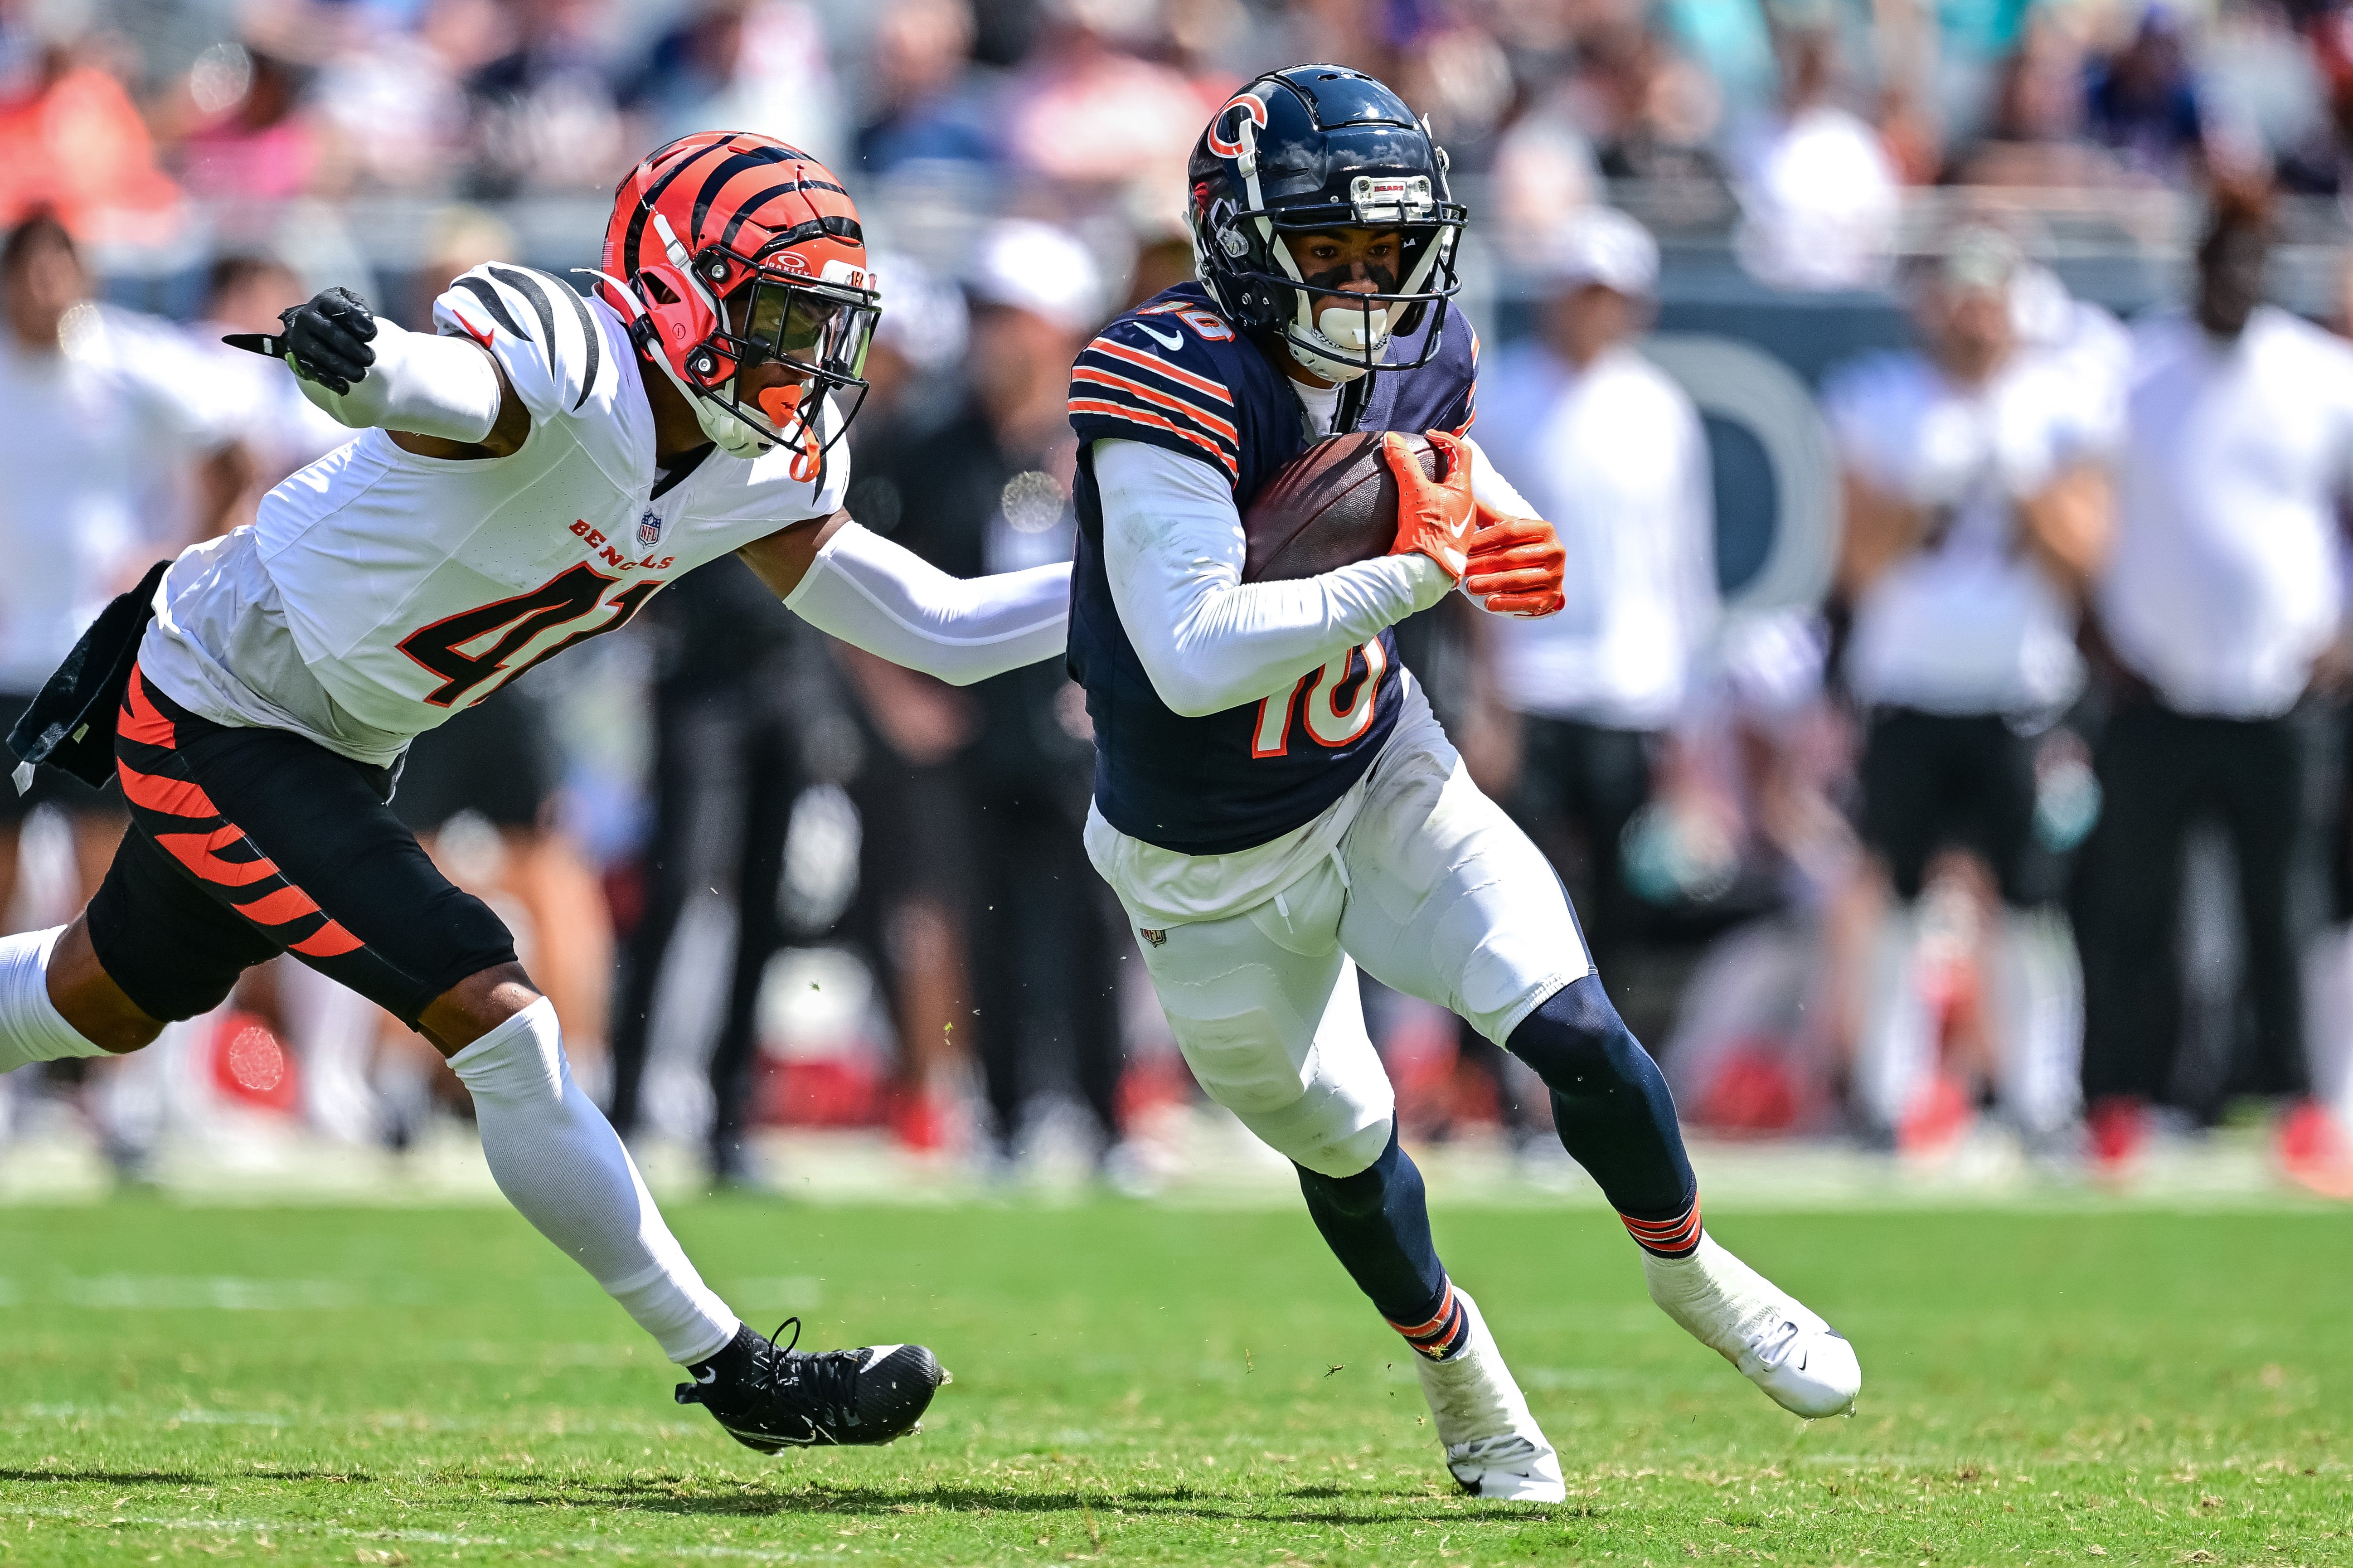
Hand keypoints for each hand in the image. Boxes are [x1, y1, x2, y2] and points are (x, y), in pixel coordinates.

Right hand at [224, 286, 377, 392]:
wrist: (314, 328)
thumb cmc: (341, 317)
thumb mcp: (351, 303)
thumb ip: (361, 307)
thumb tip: (367, 319)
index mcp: (324, 301)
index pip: (340, 309)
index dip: (357, 321)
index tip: (373, 334)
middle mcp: (307, 317)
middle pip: (330, 332)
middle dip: (352, 347)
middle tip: (370, 358)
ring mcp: (300, 338)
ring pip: (321, 353)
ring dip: (343, 367)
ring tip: (361, 375)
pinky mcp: (298, 357)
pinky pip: (314, 370)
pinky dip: (330, 380)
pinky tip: (344, 388)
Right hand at [1383, 429, 1472, 581]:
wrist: (1424, 573)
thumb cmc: (1426, 533)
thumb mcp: (1413, 492)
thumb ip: (1403, 462)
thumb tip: (1391, 439)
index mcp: (1464, 492)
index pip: (1462, 453)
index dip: (1446, 439)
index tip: (1428, 437)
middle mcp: (1466, 507)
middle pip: (1457, 475)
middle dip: (1442, 462)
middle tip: (1424, 456)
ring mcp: (1458, 525)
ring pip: (1451, 496)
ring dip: (1436, 485)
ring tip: (1417, 482)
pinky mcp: (1446, 538)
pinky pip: (1443, 514)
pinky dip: (1431, 504)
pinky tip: (1416, 509)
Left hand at [1463, 509, 1565, 615]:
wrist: (1543, 575)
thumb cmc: (1520, 550)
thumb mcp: (1510, 532)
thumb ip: (1490, 518)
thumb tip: (1465, 505)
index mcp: (1544, 529)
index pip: (1510, 531)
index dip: (1485, 538)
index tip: (1465, 546)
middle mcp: (1554, 551)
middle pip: (1511, 556)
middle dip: (1483, 563)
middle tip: (1463, 568)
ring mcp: (1556, 575)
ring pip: (1516, 579)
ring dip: (1490, 583)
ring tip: (1470, 586)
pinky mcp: (1552, 597)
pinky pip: (1525, 601)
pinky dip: (1505, 602)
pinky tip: (1489, 602)